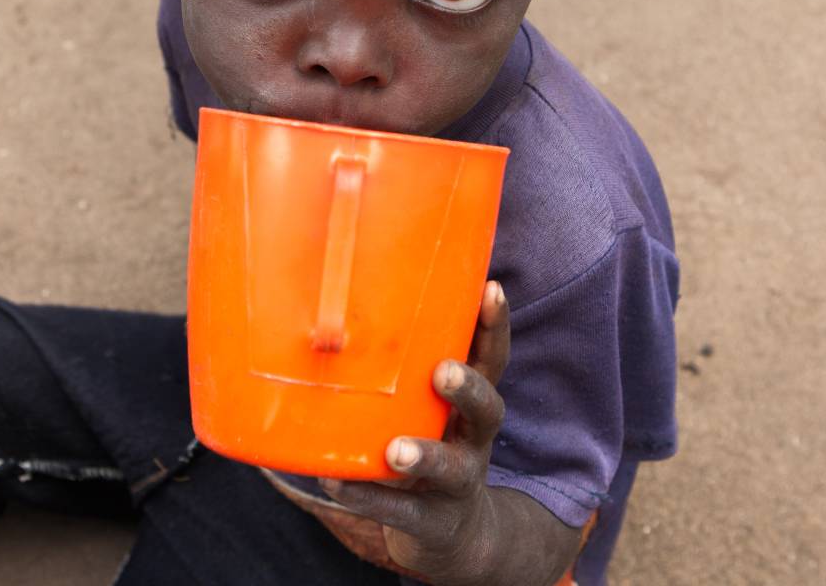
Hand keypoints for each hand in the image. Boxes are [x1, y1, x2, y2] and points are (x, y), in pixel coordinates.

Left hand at [322, 280, 544, 584]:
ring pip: (450, 469)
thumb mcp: (425, 409)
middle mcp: (473, 441)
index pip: (492, 360)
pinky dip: (368, 497)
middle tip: (444, 371)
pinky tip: (336, 482)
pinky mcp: (430, 522)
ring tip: (395, 450)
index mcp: (470, 405)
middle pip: (488, 411)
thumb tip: (330, 311)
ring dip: (424, 455)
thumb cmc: (429, 446)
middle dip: (468, 389)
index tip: (492, 288)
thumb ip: (398, 371)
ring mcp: (457, 485)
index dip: (494, 326)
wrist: (455, 537)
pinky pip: (401, 511)